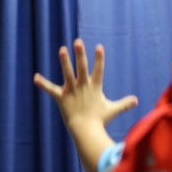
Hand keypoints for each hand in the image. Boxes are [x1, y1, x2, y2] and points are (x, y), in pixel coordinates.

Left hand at [33, 39, 136, 171]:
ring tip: (61, 49)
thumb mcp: (113, 110)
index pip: (98, 70)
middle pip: (82, 67)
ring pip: (67, 73)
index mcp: (95, 87)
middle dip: (80, 54)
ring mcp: (71, 91)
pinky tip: (35, 77)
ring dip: (64, 61)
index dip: (99, 58)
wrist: (86, 131)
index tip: (98, 46)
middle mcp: (83, 86)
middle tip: (77, 41)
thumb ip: (124, 104)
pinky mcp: (61, 98)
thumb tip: (136, 100)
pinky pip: (50, 90)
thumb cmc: (99, 121)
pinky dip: (42, 84)